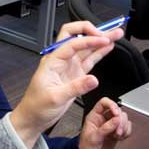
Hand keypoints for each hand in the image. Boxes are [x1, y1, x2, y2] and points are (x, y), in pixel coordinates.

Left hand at [10, 20, 123, 147]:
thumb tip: (93, 80)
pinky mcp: (75, 75)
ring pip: (85, 48)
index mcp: (52, 61)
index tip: (103, 40)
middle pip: (75, 36)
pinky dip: (99, 53)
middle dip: (91, 31)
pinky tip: (108, 47)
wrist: (33, 117)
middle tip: (107, 32)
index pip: (72, 43)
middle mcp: (60, 60)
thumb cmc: (36, 106)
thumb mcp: (55, 98)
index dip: (89, 39)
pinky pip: (88, 60)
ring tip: (115, 34)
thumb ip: (75, 88)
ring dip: (99, 40)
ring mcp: (68, 67)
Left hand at [78, 97, 131, 148]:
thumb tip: (116, 119)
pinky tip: (120, 137)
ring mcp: (111, 125)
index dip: (112, 105)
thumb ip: (106, 128)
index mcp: (94, 116)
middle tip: (117, 131)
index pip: (104, 102)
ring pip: (124, 118)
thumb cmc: (86, 146)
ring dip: (124, 127)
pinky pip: (127, 127)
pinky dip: (127, 132)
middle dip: (120, 120)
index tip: (116, 114)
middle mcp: (104, 118)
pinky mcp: (117, 131)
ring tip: (117, 135)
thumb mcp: (94, 137)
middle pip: (117, 110)